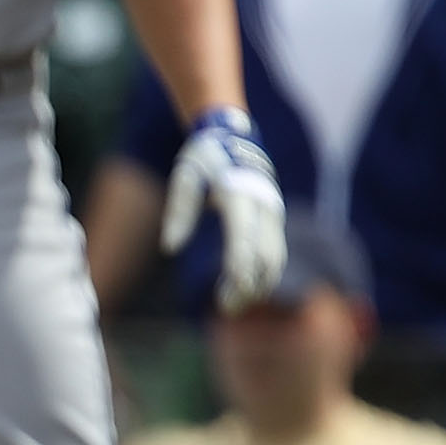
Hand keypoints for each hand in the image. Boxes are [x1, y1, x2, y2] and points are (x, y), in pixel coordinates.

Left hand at [160, 107, 285, 313]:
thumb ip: (178, 212)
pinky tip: (245, 291)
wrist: (234, 138)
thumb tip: (170, 248)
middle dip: (248, 282)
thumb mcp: (183, 179)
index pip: (243, 234)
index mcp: (239, 192)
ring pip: (274, 256)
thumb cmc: (202, 161)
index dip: (240, 262)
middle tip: (226, 306)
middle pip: (263, 252)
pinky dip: (264, 274)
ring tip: (233, 305)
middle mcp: (262, 203)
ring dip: (258, 284)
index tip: (233, 286)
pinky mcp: (274, 219)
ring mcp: (272, 212)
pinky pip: (275, 251)